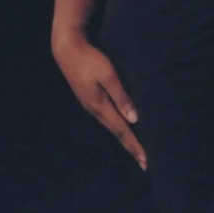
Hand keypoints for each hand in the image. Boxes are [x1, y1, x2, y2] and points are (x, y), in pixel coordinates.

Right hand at [52, 31, 146, 169]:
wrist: (67, 49)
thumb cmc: (91, 59)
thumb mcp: (109, 75)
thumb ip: (121, 96)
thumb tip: (134, 119)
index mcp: (100, 106)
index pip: (122, 131)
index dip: (135, 146)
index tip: (146, 161)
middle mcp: (95, 110)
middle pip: (117, 133)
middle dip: (131, 147)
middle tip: (144, 163)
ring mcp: (90, 105)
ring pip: (111, 126)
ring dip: (124, 138)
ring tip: (135, 148)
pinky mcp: (88, 98)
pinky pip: (106, 118)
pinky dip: (117, 127)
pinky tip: (122, 126)